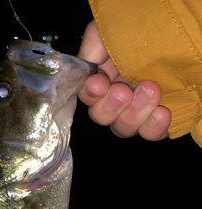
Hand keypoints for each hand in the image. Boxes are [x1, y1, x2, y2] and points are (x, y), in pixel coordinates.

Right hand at [77, 20, 170, 140]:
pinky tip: (162, 113)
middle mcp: (118, 95)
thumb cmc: (142, 23)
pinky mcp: (159, 116)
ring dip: (134, 115)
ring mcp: (138, 108)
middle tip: (125, 90)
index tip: (100, 83)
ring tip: (151, 91)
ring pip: (125, 128)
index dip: (92, 95)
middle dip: (111, 106)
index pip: (88, 97)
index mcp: (103, 77)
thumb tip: (87, 69)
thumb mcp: (109, 30)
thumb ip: (92, 47)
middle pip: (103, 117)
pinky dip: (155, 127)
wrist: (175, 27)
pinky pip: (152, 132)